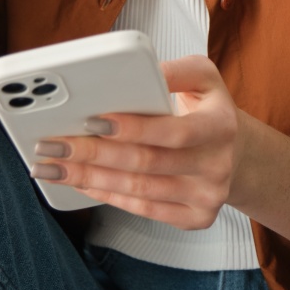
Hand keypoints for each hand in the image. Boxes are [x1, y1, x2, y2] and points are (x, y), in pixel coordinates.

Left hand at [33, 55, 240, 229]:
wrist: (235, 150)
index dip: (131, 128)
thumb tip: (137, 72)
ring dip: (90, 177)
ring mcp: (207, 196)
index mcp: (221, 125)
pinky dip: (106, 195)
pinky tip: (81, 181)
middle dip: (94, 154)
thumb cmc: (208, 108)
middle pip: (147, 164)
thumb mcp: (202, 76)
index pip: (173, 132)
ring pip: (139, 190)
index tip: (92, 120)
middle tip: (55, 144)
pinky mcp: (193, 218)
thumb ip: (173, 70)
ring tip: (54, 165)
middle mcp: (217, 165)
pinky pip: (142, 209)